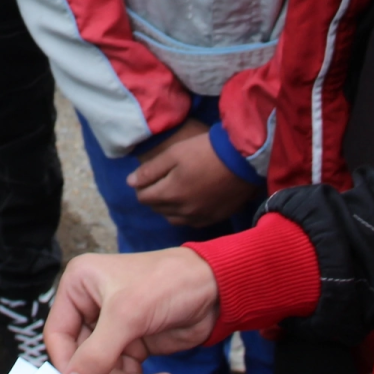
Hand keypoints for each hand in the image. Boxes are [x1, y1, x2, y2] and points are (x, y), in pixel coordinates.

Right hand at [45, 248, 218, 373]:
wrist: (217, 287)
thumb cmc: (168, 283)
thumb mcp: (127, 316)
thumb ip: (96, 356)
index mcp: (78, 287)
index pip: (58, 337)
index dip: (69, 367)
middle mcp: (91, 306)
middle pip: (82, 360)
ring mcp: (113, 327)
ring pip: (105, 372)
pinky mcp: (134, 343)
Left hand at [128, 123, 259, 227]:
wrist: (243, 159)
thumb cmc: (206, 151)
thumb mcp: (174, 154)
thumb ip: (150, 170)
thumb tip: (130, 183)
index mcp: (170, 195)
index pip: (144, 198)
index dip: (141, 187)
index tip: (146, 177)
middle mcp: (183, 212)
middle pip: (158, 209)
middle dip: (154, 196)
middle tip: (159, 181)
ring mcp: (200, 217)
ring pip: (174, 218)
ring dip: (169, 207)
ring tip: (174, 191)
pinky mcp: (215, 218)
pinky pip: (192, 222)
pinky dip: (186, 214)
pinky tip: (191, 202)